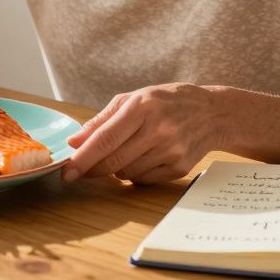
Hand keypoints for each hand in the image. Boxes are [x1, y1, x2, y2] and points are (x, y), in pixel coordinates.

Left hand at [62, 83, 224, 184]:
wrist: (213, 113)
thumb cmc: (166, 102)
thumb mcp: (133, 99)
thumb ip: (101, 121)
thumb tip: (74, 143)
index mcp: (142, 107)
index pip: (105, 139)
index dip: (83, 158)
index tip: (66, 172)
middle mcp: (158, 130)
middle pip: (113, 161)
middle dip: (91, 169)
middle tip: (78, 171)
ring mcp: (172, 151)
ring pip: (126, 174)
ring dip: (115, 168)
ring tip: (125, 151)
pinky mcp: (180, 168)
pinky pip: (143, 180)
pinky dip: (135, 174)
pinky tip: (143, 157)